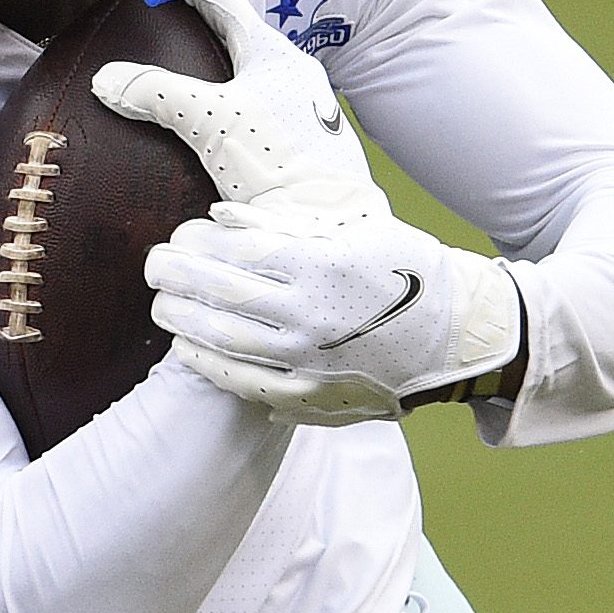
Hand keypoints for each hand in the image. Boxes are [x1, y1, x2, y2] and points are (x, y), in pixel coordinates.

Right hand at [91, 0, 373, 205]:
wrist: (331, 226)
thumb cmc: (281, 163)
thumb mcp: (210, 121)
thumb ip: (156, 93)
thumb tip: (105, 80)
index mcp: (274, 53)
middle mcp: (291, 74)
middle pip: (234, 33)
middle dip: (196, 22)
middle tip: (159, 15)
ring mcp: (297, 109)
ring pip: (244, 72)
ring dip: (209, 65)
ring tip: (173, 70)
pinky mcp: (296, 143)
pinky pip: (248, 108)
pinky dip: (218, 103)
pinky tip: (200, 129)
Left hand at [142, 195, 522, 424]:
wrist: (460, 335)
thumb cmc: (407, 270)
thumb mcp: (356, 229)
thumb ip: (284, 224)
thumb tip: (220, 216)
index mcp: (323, 266)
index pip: (237, 252)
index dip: (196, 244)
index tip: (176, 237)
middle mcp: (312, 315)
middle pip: (220, 294)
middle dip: (175, 278)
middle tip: (153, 267)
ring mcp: (310, 359)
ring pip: (224, 339)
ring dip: (182, 320)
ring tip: (161, 304)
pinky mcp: (313, 395)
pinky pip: (245, 383)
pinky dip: (209, 365)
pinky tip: (186, 349)